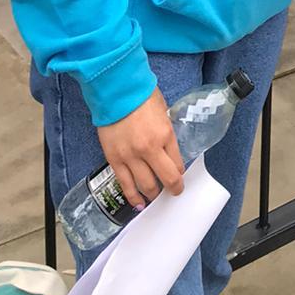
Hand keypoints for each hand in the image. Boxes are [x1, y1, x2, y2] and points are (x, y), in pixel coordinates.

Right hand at [97, 89, 184, 209]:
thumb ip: (165, 132)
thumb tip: (167, 147)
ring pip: (145, 186)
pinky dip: (133, 197)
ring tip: (155, 196)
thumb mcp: (163, 112)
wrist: (116, 91)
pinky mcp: (114, 160)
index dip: (180, 174)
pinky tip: (138, 203)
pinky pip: (125, 185)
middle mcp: (149, 149)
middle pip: (165, 179)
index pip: (178, 164)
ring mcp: (130, 157)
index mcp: (165, 135)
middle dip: (172, 188)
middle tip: (173, 191)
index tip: (179, 176)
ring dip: (153, 194)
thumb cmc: (142, 96)